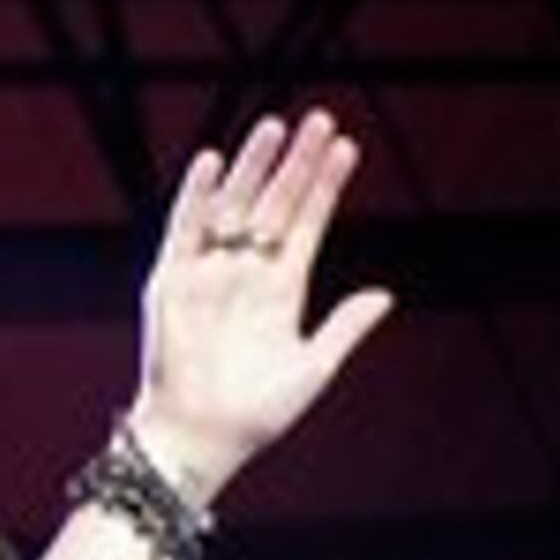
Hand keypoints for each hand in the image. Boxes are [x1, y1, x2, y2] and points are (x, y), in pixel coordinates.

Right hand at [128, 109, 397, 502]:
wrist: (203, 438)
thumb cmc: (258, 413)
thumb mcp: (314, 367)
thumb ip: (346, 328)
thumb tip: (387, 294)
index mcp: (282, 289)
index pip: (307, 223)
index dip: (326, 186)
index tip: (347, 148)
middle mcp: (246, 271)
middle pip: (275, 202)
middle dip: (298, 164)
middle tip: (321, 120)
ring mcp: (210, 271)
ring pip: (235, 204)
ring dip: (254, 166)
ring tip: (277, 127)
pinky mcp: (172, 281)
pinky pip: (185, 229)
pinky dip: (197, 196)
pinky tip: (214, 161)